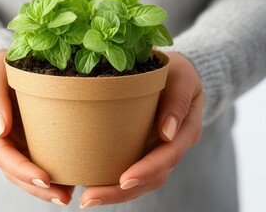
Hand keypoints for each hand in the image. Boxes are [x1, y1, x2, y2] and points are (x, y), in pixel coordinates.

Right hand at [0, 50, 73, 205]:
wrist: (1, 66)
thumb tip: (0, 130)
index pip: (1, 153)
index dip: (20, 168)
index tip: (43, 178)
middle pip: (12, 170)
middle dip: (36, 187)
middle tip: (62, 196)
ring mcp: (11, 141)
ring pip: (23, 171)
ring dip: (43, 188)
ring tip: (67, 196)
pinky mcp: (25, 139)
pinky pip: (35, 160)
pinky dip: (49, 173)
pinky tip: (68, 180)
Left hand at [79, 52, 203, 208]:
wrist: (173, 74)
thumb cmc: (177, 72)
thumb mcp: (183, 77)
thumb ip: (178, 100)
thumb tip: (166, 133)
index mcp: (184, 132)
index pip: (167, 157)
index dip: (147, 170)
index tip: (124, 180)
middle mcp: (170, 146)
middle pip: (151, 178)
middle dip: (121, 192)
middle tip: (90, 198)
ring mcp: (155, 150)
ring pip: (139, 180)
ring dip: (113, 192)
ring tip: (86, 198)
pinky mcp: (141, 148)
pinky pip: (128, 168)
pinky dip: (112, 180)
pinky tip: (90, 183)